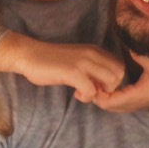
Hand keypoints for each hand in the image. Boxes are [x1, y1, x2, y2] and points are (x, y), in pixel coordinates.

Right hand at [0, 33, 124, 101]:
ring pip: (111, 81)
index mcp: (94, 50)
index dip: (111, 81)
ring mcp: (84, 62)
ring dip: (100, 92)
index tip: (96, 86)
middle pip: (119, 74)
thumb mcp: (76, 60)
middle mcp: (92, 53)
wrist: (29, 55)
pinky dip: (87, 97)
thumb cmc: (50, 61)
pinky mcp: (74, 72)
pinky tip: (75, 94)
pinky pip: (92, 91)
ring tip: (84, 93)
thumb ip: (90, 69)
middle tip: (92, 92)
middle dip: (109, 88)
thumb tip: (101, 85)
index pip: (118, 66)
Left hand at [93, 52, 148, 113]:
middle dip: (98, 96)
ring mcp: (136, 106)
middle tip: (92, 80)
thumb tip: (129, 47)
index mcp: (136, 95)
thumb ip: (141, 56)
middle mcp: (134, 104)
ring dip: (104, 98)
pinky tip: (108, 86)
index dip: (98, 94)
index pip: (109, 102)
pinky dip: (110, 99)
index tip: (93, 81)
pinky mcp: (138, 104)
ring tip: (98, 82)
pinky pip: (119, 106)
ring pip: (113, 108)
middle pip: (108, 107)